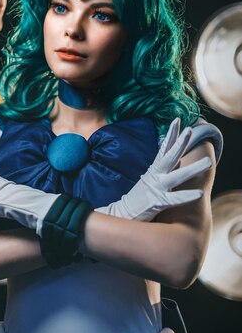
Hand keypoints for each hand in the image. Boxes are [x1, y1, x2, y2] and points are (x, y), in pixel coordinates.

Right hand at [96, 118, 211, 220]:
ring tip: (210, 162)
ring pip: (177, 177)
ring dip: (193, 169)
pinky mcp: (158, 202)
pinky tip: (199, 194)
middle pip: (170, 157)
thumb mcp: (150, 179)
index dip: (171, 134)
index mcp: (155, 169)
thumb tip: (176, 158)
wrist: (123, 213)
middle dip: (180, 143)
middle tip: (189, 129)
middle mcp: (156, 176)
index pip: (164, 148)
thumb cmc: (140, 196)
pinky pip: (175, 199)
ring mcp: (157, 188)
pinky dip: (186, 196)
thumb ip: (162, 168)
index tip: (177, 120)